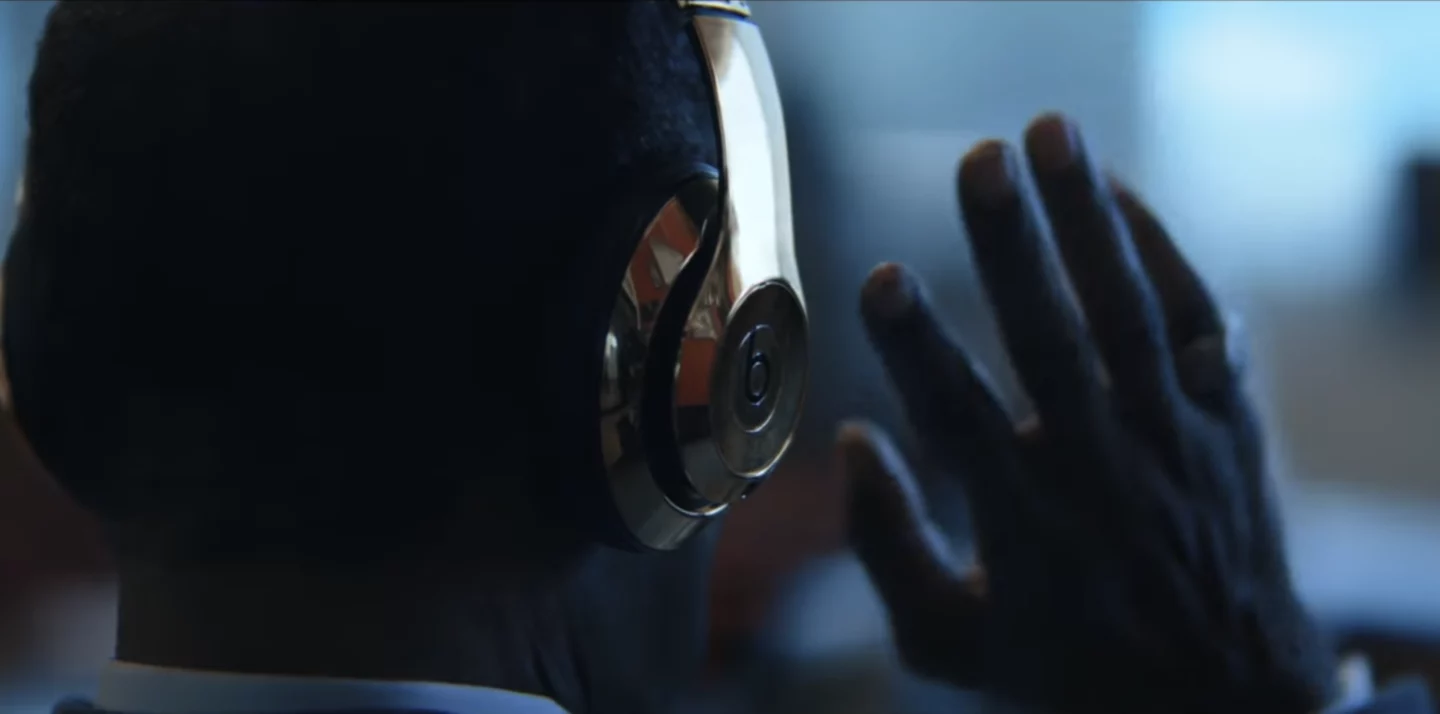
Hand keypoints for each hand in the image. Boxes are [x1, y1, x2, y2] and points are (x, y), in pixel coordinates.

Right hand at [842, 114, 1334, 713]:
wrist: (1223, 695)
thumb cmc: (1064, 663)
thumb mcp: (949, 642)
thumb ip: (885, 546)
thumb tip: (849, 439)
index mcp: (1027, 526)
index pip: (961, 421)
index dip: (916, 348)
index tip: (879, 277)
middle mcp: (1105, 473)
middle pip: (1054, 345)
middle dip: (1012, 250)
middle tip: (977, 161)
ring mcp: (1175, 442)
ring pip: (1132, 314)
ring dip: (1089, 219)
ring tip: (1050, 131)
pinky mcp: (1228, 423)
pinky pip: (1202, 321)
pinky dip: (1162, 251)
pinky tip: (1115, 192)